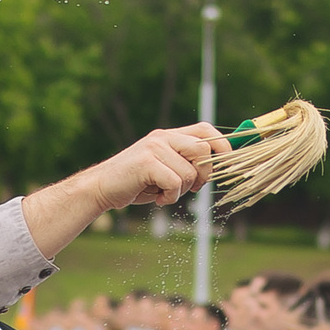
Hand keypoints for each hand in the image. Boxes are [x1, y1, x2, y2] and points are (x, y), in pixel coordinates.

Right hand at [93, 125, 231, 211]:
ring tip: (165, 194)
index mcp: (169, 136)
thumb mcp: (164, 169)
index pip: (206, 130)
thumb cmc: (136, 183)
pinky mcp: (146, 162)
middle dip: (205, 174)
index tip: (227, 164)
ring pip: (190, 171)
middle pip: (203, 149)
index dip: (223, 145)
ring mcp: (154, 148)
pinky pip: (175, 182)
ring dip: (182, 190)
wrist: (101, 188)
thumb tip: (219, 167)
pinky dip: (170, 197)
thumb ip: (185, 163)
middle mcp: (163, 137)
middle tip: (192, 188)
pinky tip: (158, 199)